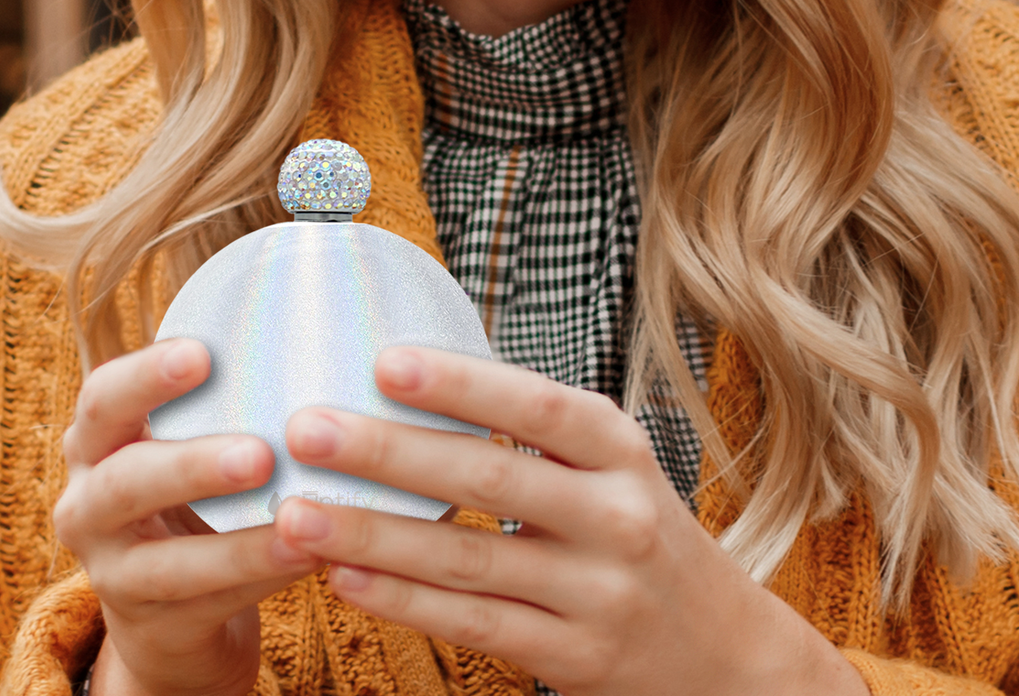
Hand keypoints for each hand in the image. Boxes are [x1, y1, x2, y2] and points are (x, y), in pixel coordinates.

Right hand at [54, 339, 322, 695]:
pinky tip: (314, 554)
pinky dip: (263, 576)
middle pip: (125, 482)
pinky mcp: (151, 626)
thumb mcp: (191, 438)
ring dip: (240, 542)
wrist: (170, 608)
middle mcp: (90, 505)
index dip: (145, 375)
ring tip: (300, 518)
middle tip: (260, 454)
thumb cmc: (195, 491)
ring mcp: (114, 574)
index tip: (203, 353)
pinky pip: (209, 604)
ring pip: (167, 563)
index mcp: (100, 443)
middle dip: (192, 465)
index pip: (104, 399)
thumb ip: (231, 393)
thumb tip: (329, 319)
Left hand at [274, 347, 867, 695]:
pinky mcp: (573, 656)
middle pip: (488, 477)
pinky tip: (345, 576)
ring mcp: (595, 592)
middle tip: (308, 429)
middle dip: (389, 452)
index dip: (461, 383)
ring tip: (297, 513)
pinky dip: (402, 600)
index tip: (385, 361)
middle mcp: (614, 515)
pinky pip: (473, 623)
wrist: (721, 648)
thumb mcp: (612, 467)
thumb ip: (539, 430)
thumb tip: (423, 378)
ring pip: (466, 559)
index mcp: (618, 449)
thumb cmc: (640, 531)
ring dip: (372, 533)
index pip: (534, 405)